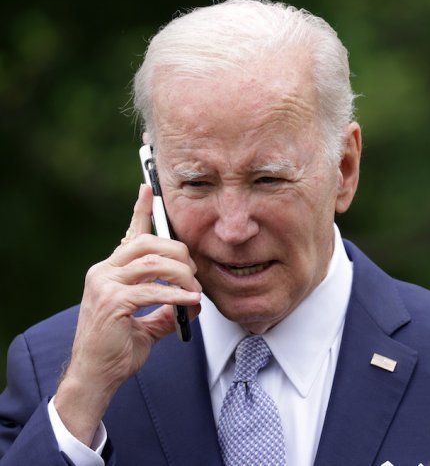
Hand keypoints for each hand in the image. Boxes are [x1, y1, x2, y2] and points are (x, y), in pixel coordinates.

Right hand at [54, 184, 201, 445]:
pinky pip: (153, 290)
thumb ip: (164, 309)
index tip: (149, 189)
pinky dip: (177, 295)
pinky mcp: (113, 302)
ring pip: (154, 262)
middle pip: (149, 243)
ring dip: (182, 275)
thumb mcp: (146, 323)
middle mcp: (104, 271)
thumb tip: (189, 305)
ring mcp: (105, 285)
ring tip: (195, 291)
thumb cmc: (117, 350)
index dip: (141, 211)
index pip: (129, 234)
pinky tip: (191, 302)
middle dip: (180, 253)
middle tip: (195, 273)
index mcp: (110, 271)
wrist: (96, 376)